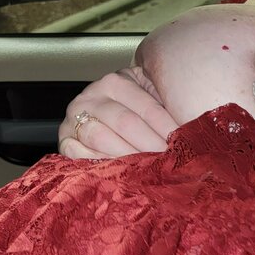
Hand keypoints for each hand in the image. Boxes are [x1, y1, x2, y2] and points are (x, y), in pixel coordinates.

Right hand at [57, 66, 178, 157]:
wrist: (99, 116)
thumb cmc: (133, 110)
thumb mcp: (149, 98)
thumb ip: (165, 105)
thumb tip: (190, 125)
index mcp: (116, 82)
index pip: (146, 107)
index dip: (166, 127)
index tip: (182, 143)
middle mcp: (92, 96)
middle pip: (125, 122)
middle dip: (150, 144)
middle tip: (168, 160)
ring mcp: (74, 118)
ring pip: (101, 137)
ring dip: (127, 155)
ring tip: (147, 169)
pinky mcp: (64, 140)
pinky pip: (78, 154)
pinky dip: (99, 163)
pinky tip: (119, 172)